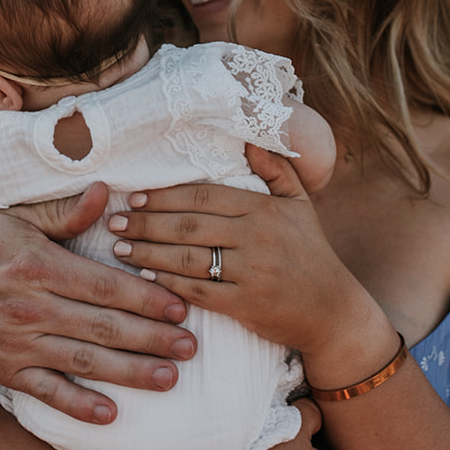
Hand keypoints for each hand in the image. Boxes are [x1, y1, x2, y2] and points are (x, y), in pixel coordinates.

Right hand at [0, 183, 196, 425]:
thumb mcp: (16, 216)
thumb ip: (64, 212)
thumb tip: (106, 193)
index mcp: (38, 266)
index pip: (104, 286)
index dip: (146, 297)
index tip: (180, 306)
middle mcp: (30, 308)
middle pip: (102, 327)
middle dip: (151, 339)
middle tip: (190, 347)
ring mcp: (17, 344)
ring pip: (83, 363)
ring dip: (130, 374)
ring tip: (170, 379)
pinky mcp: (5, 369)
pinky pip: (46, 393)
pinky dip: (78, 406)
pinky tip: (111, 415)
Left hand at [108, 146, 349, 355]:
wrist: (335, 312)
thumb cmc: (312, 254)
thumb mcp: (301, 205)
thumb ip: (276, 169)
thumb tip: (248, 137)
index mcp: (265, 209)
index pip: (205, 196)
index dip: (165, 196)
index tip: (134, 197)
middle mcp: (258, 237)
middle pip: (189, 225)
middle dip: (146, 223)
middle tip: (114, 223)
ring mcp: (252, 272)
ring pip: (188, 258)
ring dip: (148, 253)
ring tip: (119, 248)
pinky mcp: (247, 305)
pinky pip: (198, 291)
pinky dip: (168, 284)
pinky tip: (145, 278)